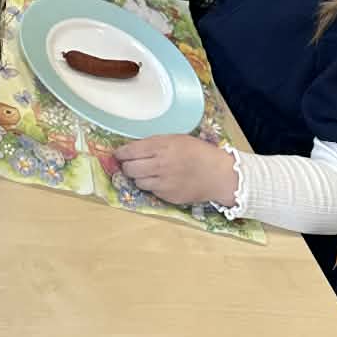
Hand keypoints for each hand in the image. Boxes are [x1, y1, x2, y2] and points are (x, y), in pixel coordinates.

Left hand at [114, 133, 237, 207]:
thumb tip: (135, 148)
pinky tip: (161, 180)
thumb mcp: (177, 139)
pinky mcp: (167, 197)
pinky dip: (152, 186)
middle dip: (126, 166)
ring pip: (137, 182)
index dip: (120, 153)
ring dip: (138, 177)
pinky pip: (151, 191)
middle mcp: (159, 165)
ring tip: (147, 172)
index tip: (118, 154)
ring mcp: (162, 183)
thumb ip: (156, 143)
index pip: (130, 151)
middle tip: (129, 164)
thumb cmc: (200, 152)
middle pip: (129, 168)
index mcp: (161, 146)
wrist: (218, 175)